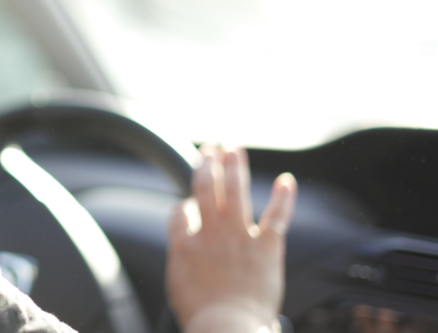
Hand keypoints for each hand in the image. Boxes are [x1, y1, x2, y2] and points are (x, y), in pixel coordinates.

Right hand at [166, 145, 297, 332]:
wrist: (229, 327)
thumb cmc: (203, 315)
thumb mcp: (177, 283)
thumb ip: (181, 256)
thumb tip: (185, 242)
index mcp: (184, 244)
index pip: (181, 210)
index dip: (186, 204)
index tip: (192, 204)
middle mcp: (210, 233)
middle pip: (207, 188)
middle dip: (208, 164)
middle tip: (210, 149)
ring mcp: (239, 237)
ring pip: (237, 191)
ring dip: (235, 167)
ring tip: (234, 149)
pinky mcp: (267, 247)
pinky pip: (276, 216)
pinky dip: (284, 197)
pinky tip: (287, 181)